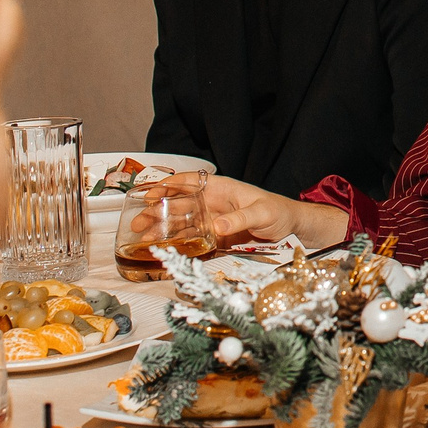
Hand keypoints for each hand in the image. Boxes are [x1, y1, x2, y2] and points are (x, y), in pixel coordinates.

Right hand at [134, 172, 344, 248]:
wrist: (291, 227)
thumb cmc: (279, 212)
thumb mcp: (261, 213)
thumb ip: (240, 219)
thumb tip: (217, 226)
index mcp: (221, 188)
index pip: (190, 181)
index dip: (168, 185)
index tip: (149, 192)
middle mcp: (212, 202)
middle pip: (178, 203)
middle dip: (156, 209)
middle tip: (137, 220)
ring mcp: (211, 218)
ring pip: (180, 221)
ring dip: (161, 226)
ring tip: (142, 236)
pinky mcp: (214, 235)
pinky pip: (191, 236)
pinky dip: (175, 240)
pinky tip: (162, 245)